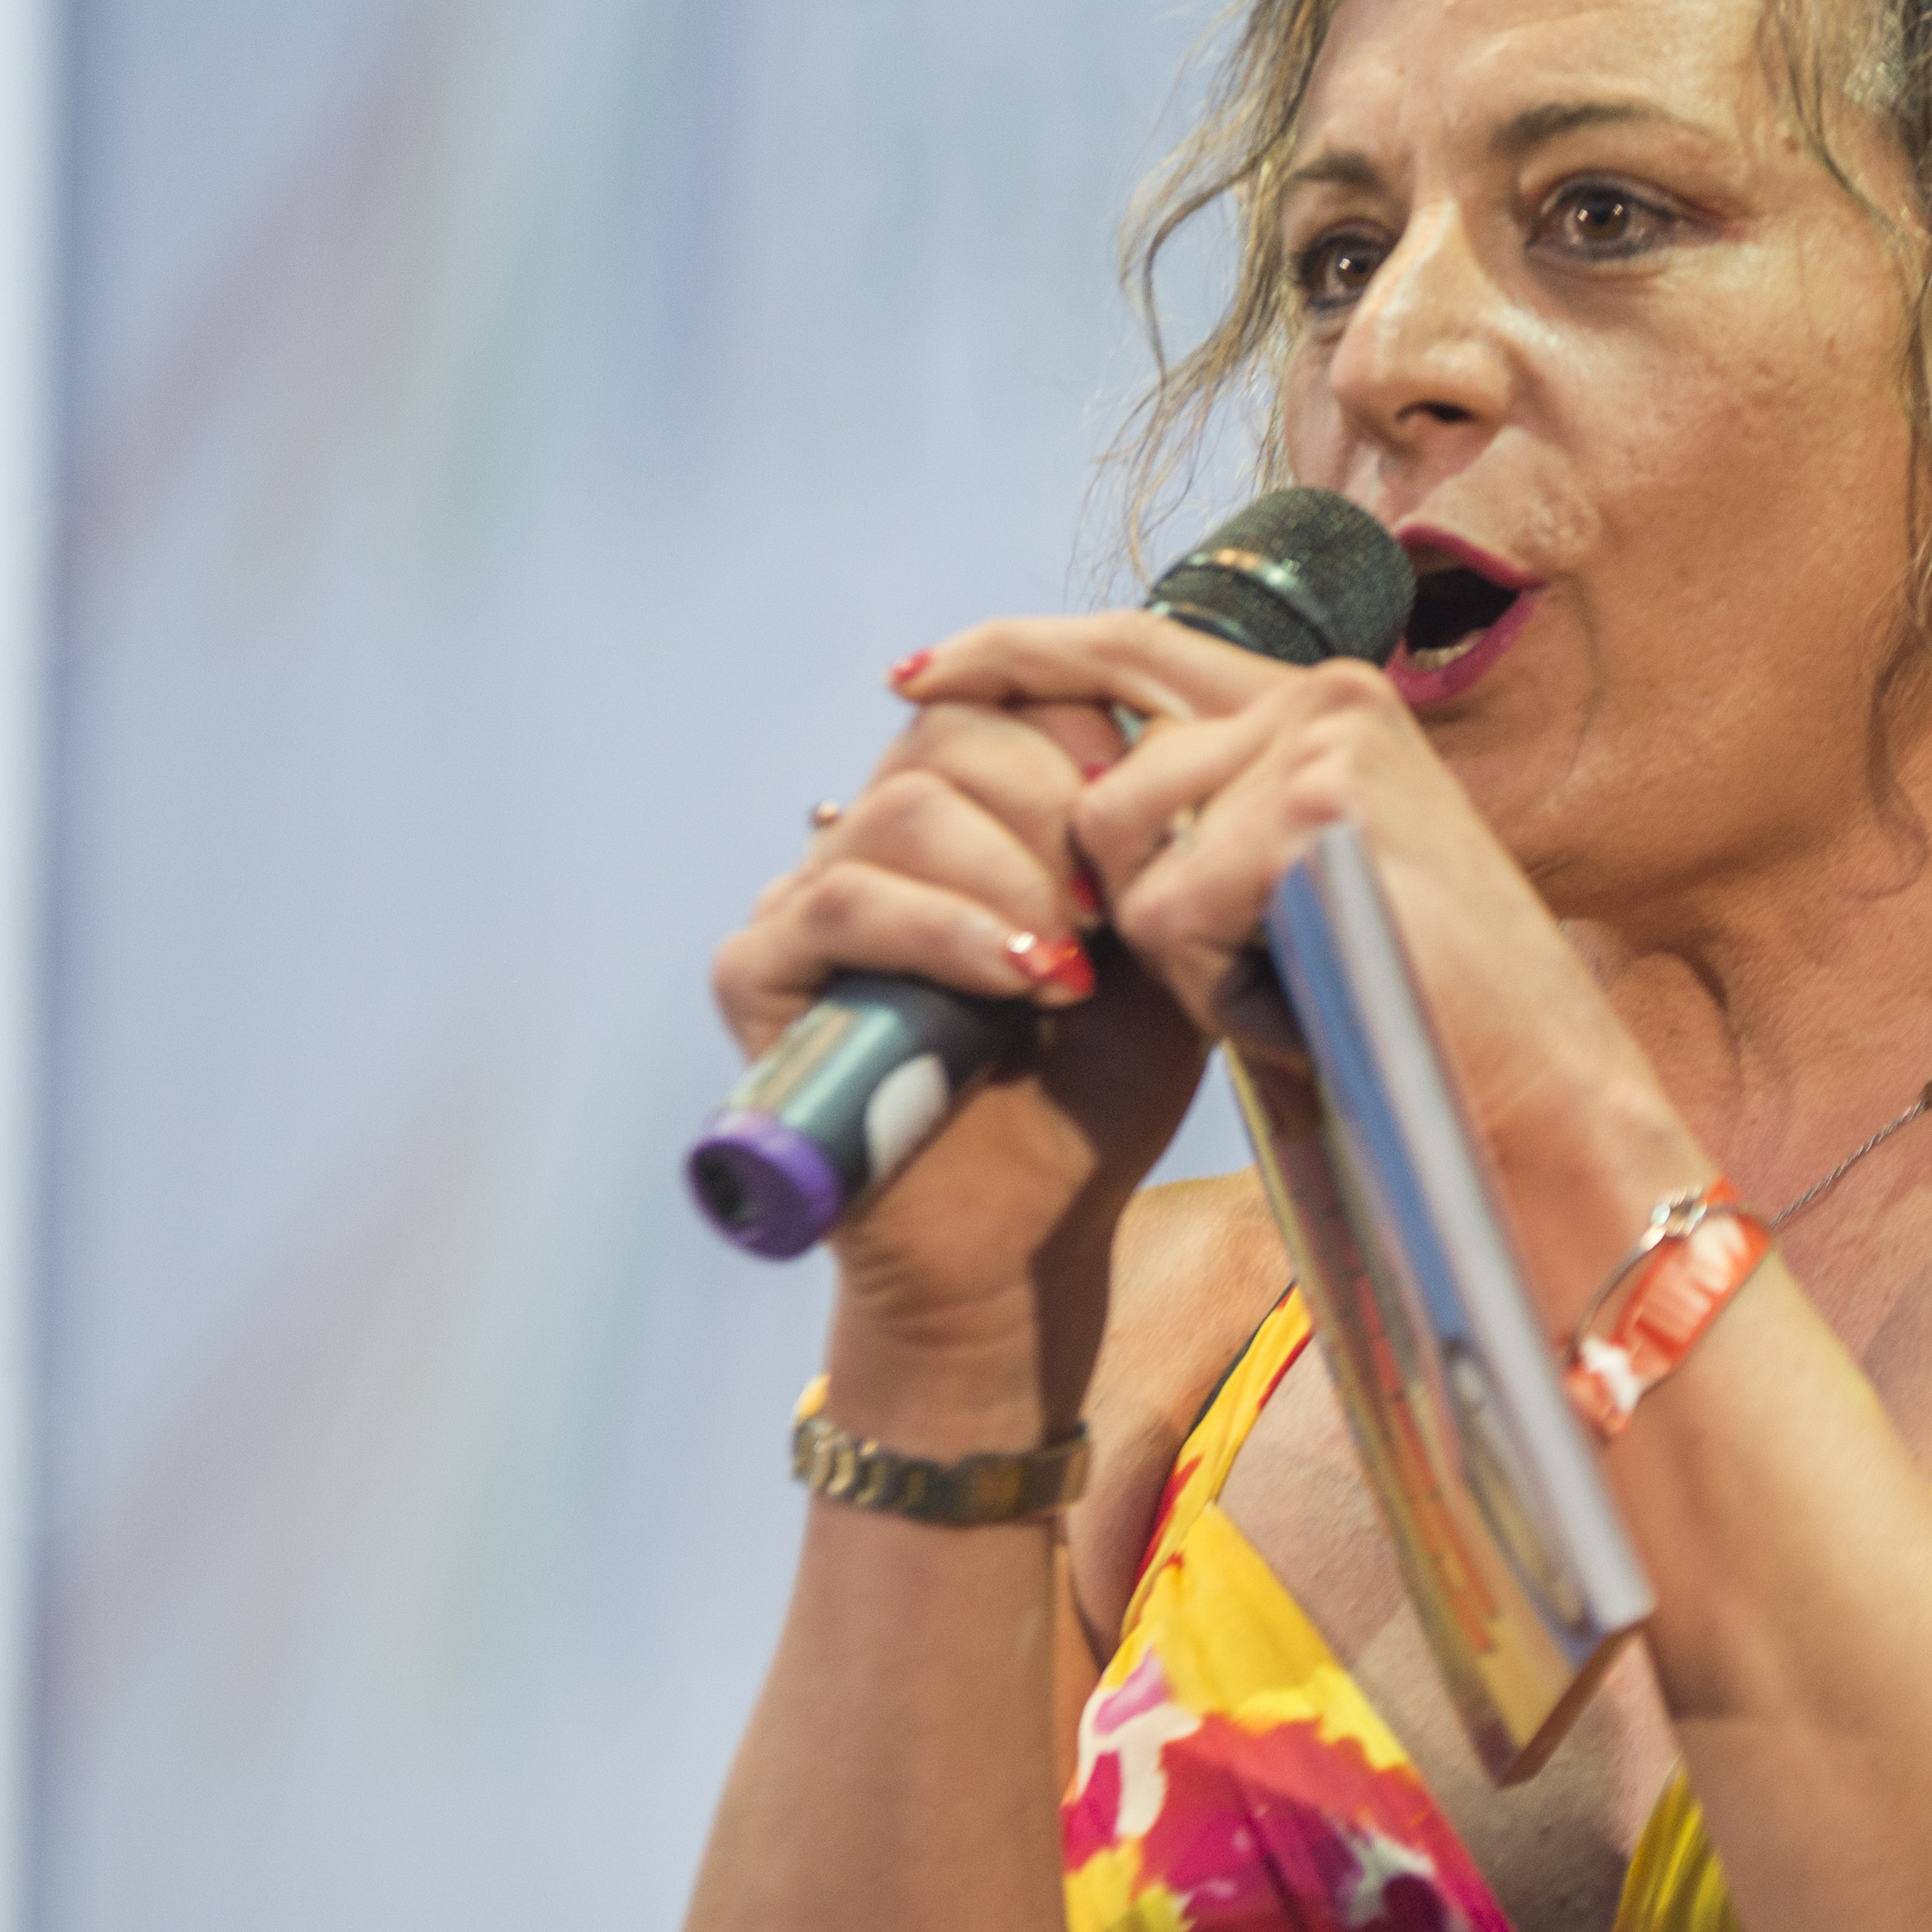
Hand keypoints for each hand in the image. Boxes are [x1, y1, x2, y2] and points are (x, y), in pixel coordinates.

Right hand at [711, 630, 1210, 1362]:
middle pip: (950, 730)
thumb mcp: (1155, 942)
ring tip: (1071, 965)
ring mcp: (805, 898)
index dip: (1080, 728)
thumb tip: (1172, 724)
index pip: (1001, 693)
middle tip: (1108, 904)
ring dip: (1009, 876)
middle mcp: (873, 837)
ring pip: (901, 813)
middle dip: (1053, 805)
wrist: (1025, 1237)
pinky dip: (944, 932)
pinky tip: (1022, 980)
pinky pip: (841, 905)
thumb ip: (1152, 832)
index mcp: (964, 813)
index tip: (1145, 803)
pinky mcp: (758, 973)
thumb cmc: (1093, 1093)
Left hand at [898, 616, 1697, 1270]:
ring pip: (1123, 845)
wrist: (1530, 1097)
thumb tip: (1082, 802)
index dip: (1019, 657)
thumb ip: (1214, 821)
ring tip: (1294, 989)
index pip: (1134, 645)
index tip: (918, 675)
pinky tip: (1308, 1005)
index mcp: (1324, 704)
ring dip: (1181, 955)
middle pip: (1106, 763)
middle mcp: (1322, 697)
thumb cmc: (1425, 1021)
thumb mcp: (1305, 891)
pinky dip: (1221, 990)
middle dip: (1083, 859)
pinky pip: (1171, 913)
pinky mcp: (1307, 813)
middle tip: (1188, 942)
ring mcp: (1318, 745)